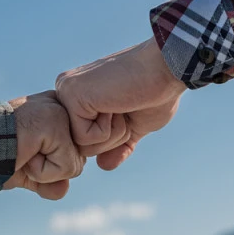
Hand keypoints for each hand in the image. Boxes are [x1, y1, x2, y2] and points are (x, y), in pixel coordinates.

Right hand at [4, 91, 85, 199]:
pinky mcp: (55, 124)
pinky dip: (41, 171)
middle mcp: (61, 105)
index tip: (23, 151)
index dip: (49, 166)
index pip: (73, 154)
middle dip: (49, 170)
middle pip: (78, 161)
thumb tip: (63, 190)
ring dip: (44, 172)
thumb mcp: (25, 172)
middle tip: (21, 152)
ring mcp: (60, 112)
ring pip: (74, 165)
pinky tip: (22, 152)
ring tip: (20, 151)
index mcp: (56, 111)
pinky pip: (65, 167)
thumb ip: (48, 181)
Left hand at [55, 38, 185, 170]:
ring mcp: (66, 92)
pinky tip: (116, 103)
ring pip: (82, 146)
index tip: (126, 108)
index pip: (86, 141)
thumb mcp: (135, 125)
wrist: (167, 69)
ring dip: (112, 133)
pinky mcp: (71, 95)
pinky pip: (85, 138)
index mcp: (79, 97)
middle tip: (125, 107)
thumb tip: (103, 165)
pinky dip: (108, 129)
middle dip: (112, 138)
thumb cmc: (156, 93)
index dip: (113, 136)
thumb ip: (118, 145)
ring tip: (121, 104)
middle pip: (81, 147)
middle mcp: (66, 92)